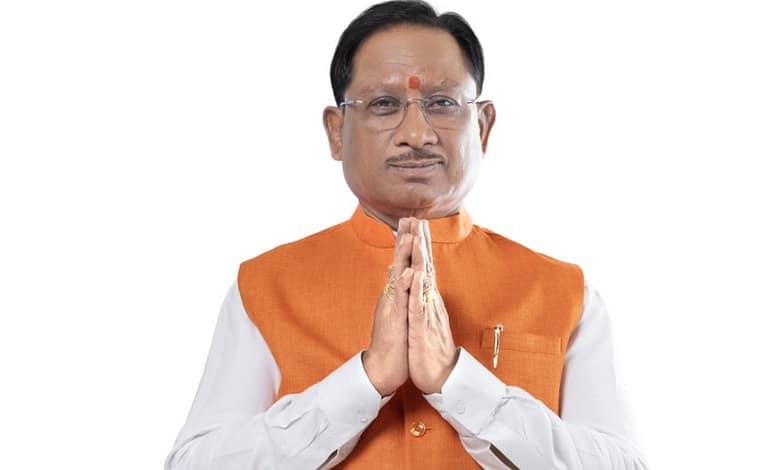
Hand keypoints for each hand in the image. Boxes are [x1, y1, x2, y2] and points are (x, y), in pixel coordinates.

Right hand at [363, 218, 414, 395]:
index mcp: (397, 294)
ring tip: (408, 234)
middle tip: (409, 216)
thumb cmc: (393, 343)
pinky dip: (404, 286)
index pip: (402, 263)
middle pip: (398, 263)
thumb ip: (397, 293)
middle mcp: (393, 296)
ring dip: (402, 256)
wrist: (383, 368)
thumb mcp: (397, 313)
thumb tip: (397, 275)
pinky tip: (408, 272)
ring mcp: (392, 307)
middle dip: (404, 239)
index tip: (412, 221)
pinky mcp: (394, 321)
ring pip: (398, 276)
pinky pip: (400, 301)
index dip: (407, 243)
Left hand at [407, 220, 457, 393]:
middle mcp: (430, 302)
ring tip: (417, 237)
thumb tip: (418, 282)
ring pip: (424, 282)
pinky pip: (419, 306)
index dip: (419, 244)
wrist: (440, 377)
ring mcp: (427, 314)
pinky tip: (416, 275)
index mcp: (427, 299)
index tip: (415, 222)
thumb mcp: (424, 319)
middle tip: (418, 217)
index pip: (423, 266)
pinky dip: (417, 290)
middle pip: (426, 267)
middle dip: (421, 242)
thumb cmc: (430, 349)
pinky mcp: (423, 328)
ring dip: (420, 259)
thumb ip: (422, 299)